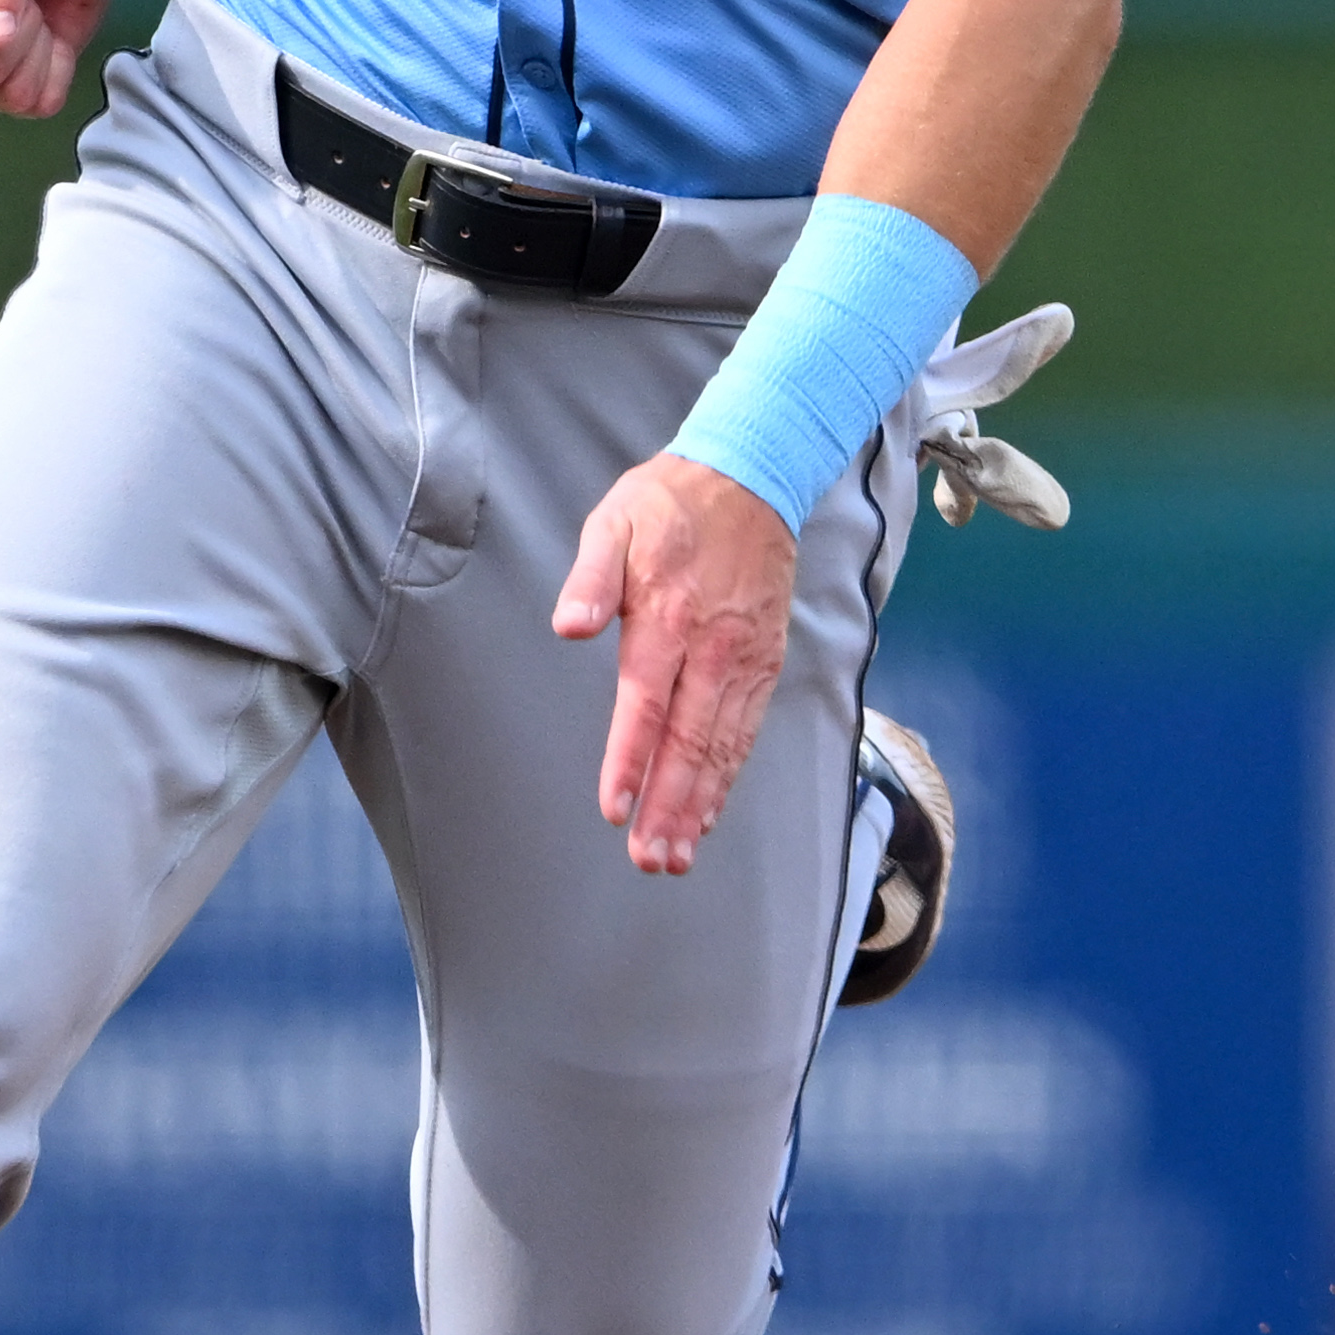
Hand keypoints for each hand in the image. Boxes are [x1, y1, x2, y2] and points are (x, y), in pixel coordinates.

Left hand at [553, 450, 796, 877]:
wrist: (752, 476)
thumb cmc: (669, 503)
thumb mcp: (613, 521)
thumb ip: (591, 577)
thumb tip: (568, 625)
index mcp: (669, 617)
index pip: (646, 704)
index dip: (630, 761)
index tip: (616, 809)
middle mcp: (713, 647)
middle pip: (689, 741)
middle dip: (669, 806)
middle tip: (650, 858)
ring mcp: (745, 659)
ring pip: (722, 746)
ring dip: (699, 805)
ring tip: (676, 854)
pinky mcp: (766, 661)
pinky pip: (747, 730)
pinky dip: (729, 776)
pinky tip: (710, 810)